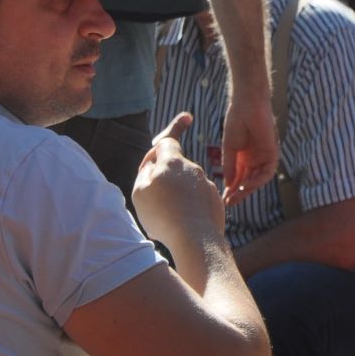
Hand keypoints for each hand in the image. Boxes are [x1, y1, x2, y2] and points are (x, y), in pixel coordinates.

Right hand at [131, 114, 226, 245]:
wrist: (195, 238)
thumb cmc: (163, 214)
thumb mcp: (140, 191)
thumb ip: (145, 173)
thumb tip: (153, 167)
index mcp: (172, 161)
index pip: (169, 139)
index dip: (175, 127)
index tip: (187, 117)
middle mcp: (192, 168)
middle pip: (175, 167)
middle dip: (165, 176)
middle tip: (153, 196)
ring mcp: (206, 184)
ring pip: (187, 186)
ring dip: (177, 196)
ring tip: (166, 218)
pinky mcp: (215, 201)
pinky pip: (198, 201)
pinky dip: (190, 209)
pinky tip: (182, 225)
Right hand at [219, 86, 278, 200]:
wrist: (247, 105)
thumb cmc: (236, 122)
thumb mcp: (229, 148)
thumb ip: (230, 166)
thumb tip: (228, 185)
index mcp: (242, 157)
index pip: (237, 178)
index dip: (230, 190)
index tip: (222, 200)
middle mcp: (253, 159)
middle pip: (246, 181)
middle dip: (238, 193)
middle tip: (229, 204)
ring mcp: (263, 157)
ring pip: (256, 179)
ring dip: (247, 189)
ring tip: (236, 196)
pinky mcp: (272, 153)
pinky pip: (266, 172)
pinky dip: (257, 180)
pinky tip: (246, 185)